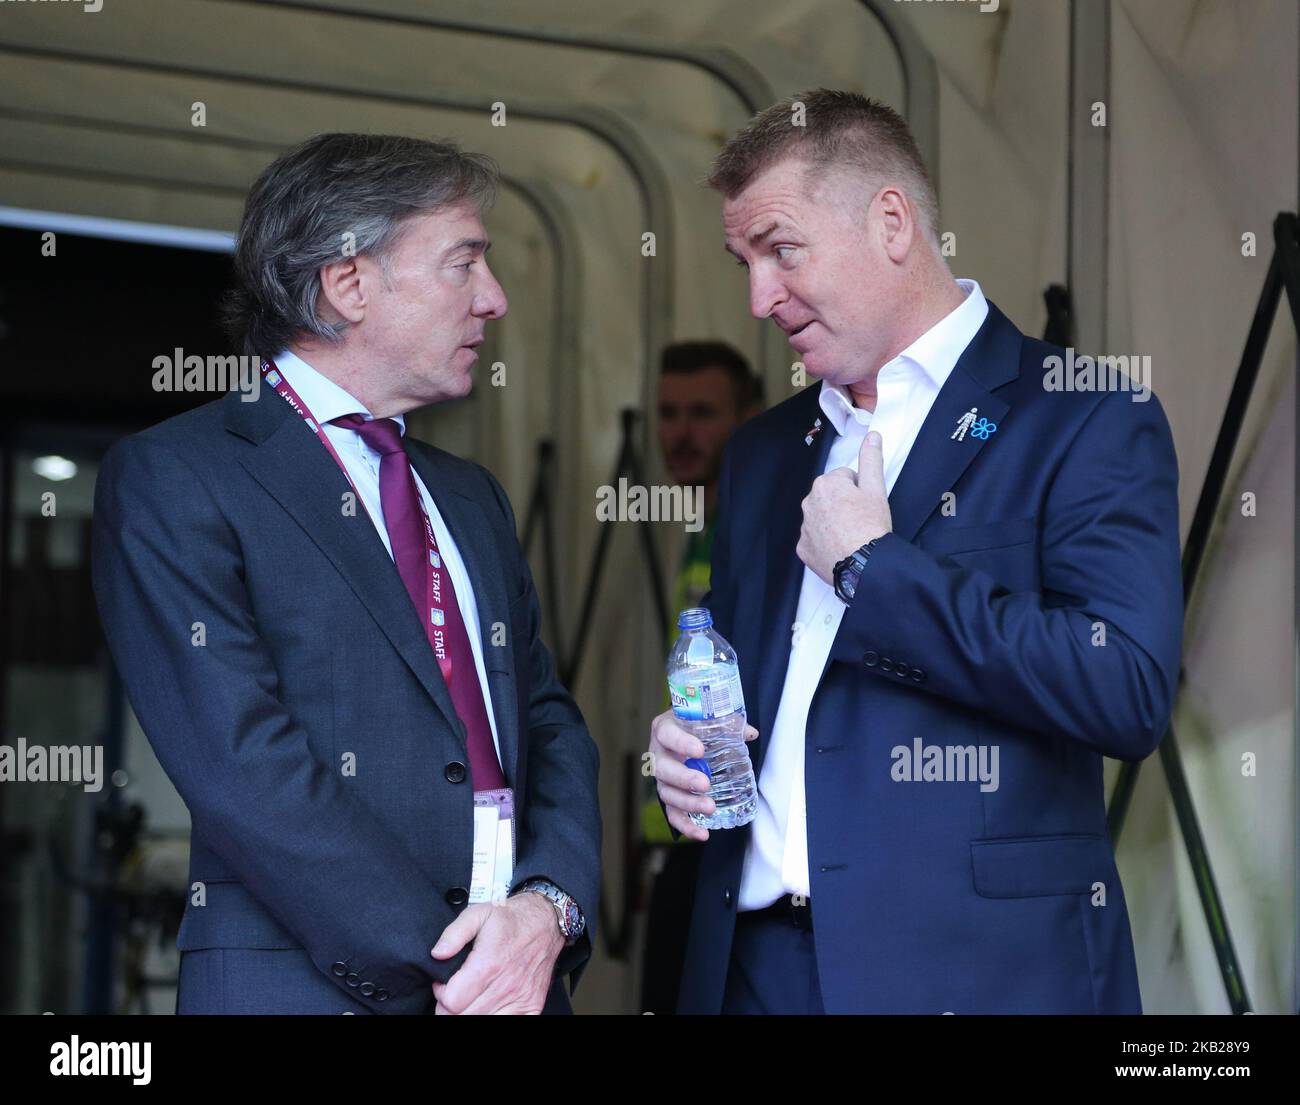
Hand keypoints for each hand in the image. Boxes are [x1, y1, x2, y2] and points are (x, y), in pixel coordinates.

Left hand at [429, 892, 563, 1013]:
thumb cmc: (510, 918)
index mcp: (488, 965)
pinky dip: (494, 1017)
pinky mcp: (531, 1006)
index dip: (442, 993)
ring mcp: (519, 999)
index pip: (451, 1002)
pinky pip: (508, 1024)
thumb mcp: (477, 914)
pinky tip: (489, 1004)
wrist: (545, 922)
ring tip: (472, 995)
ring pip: (482, 1022)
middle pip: (463, 1016)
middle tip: (457, 989)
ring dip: (471, 1011)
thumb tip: (438, 954)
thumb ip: (453, 934)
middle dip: (453, 1005)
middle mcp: (505, 986)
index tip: (445, 983)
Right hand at [648, 708, 758, 842]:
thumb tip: (750, 733)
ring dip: (687, 803)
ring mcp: (661, 777)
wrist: (684, 733)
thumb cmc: (696, 725)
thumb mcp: (709, 719)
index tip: (699, 751)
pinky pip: (673, 813)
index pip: (667, 734)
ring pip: (667, 793)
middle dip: (683, 778)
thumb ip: (729, 724)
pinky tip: (702, 834)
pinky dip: (686, 825)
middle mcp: (658, 753)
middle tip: (705, 784)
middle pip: (663, 769)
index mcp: (665, 729)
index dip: (681, 743)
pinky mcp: (669, 796)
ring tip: (710, 807)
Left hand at [797, 429, 891, 584]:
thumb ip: (871, 459)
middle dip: (843, 504)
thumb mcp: (876, 489)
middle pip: (830, 497)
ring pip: (821, 518)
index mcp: (825, 484)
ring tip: (852, 535)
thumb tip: (872, 436)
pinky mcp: (803, 548)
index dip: (859, 490)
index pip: (845, 478)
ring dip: (834, 522)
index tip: (866, 504)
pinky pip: (814, 540)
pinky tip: (840, 548)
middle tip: (861, 519)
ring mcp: (804, 527)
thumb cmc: (870, 526)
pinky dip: (825, 542)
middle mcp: (808, 503)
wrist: (863, 564)